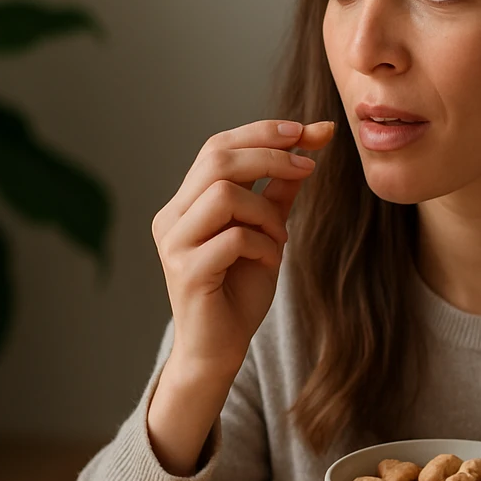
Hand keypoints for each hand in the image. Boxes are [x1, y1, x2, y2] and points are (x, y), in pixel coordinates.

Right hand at [152, 118, 333, 375]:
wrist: (219, 349)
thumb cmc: (238, 292)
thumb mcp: (266, 233)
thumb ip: (278, 193)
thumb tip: (306, 150)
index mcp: (186, 203)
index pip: (217, 147)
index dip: (263, 132)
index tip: (309, 131)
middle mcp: (172, 217)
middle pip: (217, 159)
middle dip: (270, 155)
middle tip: (309, 166)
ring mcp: (175, 244)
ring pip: (224, 194)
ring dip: (266, 211)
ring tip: (281, 237)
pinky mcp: (187, 271)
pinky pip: (234, 237)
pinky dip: (264, 244)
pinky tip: (270, 262)